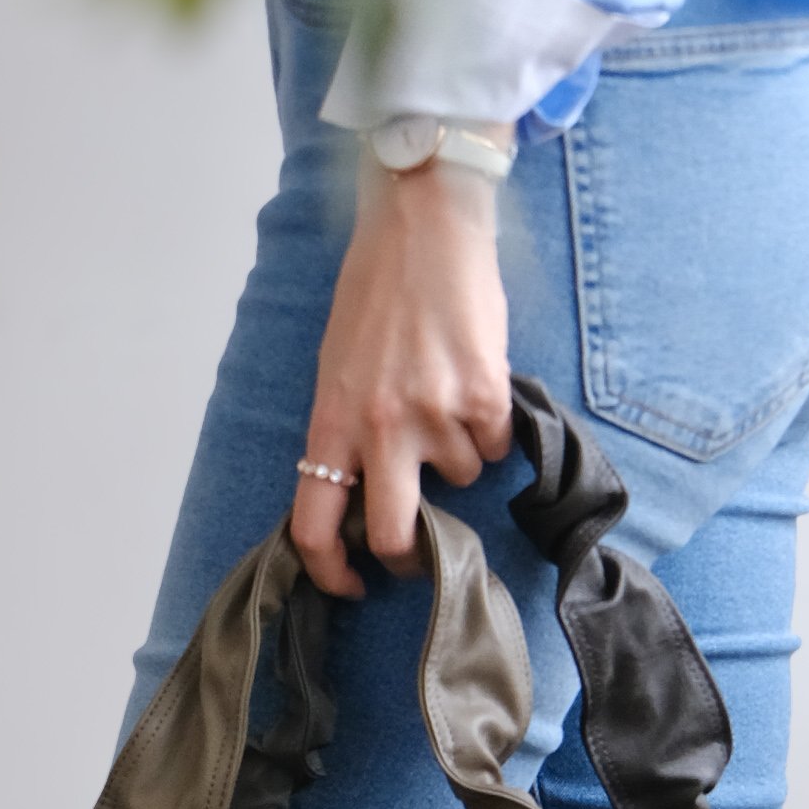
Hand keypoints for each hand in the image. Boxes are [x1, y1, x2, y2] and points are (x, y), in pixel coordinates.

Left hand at [291, 151, 514, 596]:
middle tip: (422, 548)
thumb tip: (364, 494)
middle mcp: (380, 427)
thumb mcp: (337, 369)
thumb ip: (347, 432)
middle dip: (410, 555)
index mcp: (331, 421)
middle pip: (391, 535)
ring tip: (448, 398)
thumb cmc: (375, 293)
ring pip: (461, 479)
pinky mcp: (485, 395)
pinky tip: (475, 381)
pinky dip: (490, 426)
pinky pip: (495, 444)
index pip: (312, 524)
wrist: (423, 226)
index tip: (350, 581)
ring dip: (459, 455)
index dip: (330, 571)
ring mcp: (435, 413)